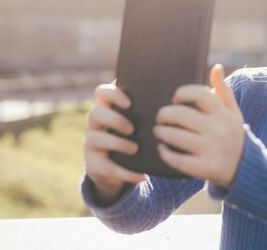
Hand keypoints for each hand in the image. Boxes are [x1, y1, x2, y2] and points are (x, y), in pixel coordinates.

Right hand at [84, 83, 146, 204]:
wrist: (115, 169)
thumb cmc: (133, 138)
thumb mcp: (137, 124)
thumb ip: (147, 112)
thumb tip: (176, 105)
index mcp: (107, 109)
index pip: (101, 92)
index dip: (113, 94)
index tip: (130, 103)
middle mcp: (95, 125)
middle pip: (95, 114)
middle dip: (115, 120)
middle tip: (133, 129)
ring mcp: (91, 145)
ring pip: (96, 139)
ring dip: (118, 144)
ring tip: (136, 149)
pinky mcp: (94, 166)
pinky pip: (107, 168)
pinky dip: (126, 173)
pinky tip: (142, 175)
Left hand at [153, 64, 244, 188]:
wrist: (246, 167)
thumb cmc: (233, 134)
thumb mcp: (233, 112)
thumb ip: (223, 90)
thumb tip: (216, 67)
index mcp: (223, 113)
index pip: (199, 94)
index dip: (182, 93)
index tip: (175, 99)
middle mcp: (218, 130)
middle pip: (181, 115)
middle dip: (164, 114)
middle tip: (160, 117)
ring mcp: (212, 150)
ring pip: (176, 136)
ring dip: (161, 132)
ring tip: (158, 131)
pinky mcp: (206, 168)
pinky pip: (178, 159)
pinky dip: (165, 153)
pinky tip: (162, 149)